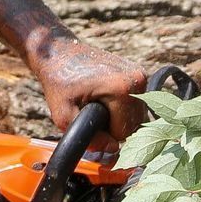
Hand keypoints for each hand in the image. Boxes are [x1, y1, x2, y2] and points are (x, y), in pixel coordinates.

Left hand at [34, 39, 148, 149]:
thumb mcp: (63, 115)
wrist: (59, 52)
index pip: (124, 132)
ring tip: (97, 105)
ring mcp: (141, 75)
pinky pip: (135, 104)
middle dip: (113, 126)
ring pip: (137, 116)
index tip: (88, 120)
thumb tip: (112, 149)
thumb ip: (88, 138)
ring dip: (118, 118)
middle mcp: (138, 80)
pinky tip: (104, 99)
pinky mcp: (138, 74)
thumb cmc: (59, 80)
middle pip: (135, 125)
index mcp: (123, 88)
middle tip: (91, 112)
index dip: (105, 134)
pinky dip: (122, 107)